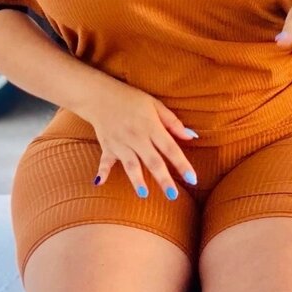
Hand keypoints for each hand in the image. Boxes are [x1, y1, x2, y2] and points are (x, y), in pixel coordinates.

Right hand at [82, 75, 198, 197]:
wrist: (100, 95)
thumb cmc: (131, 99)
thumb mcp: (154, 104)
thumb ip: (173, 122)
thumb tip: (191, 136)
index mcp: (151, 126)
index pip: (170, 148)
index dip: (182, 164)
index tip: (192, 179)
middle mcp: (136, 137)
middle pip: (152, 161)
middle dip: (163, 179)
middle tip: (173, 196)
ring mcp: (120, 143)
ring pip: (130, 164)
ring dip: (136, 179)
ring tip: (144, 194)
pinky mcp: (107, 146)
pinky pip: (105, 161)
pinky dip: (102, 171)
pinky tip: (99, 183)